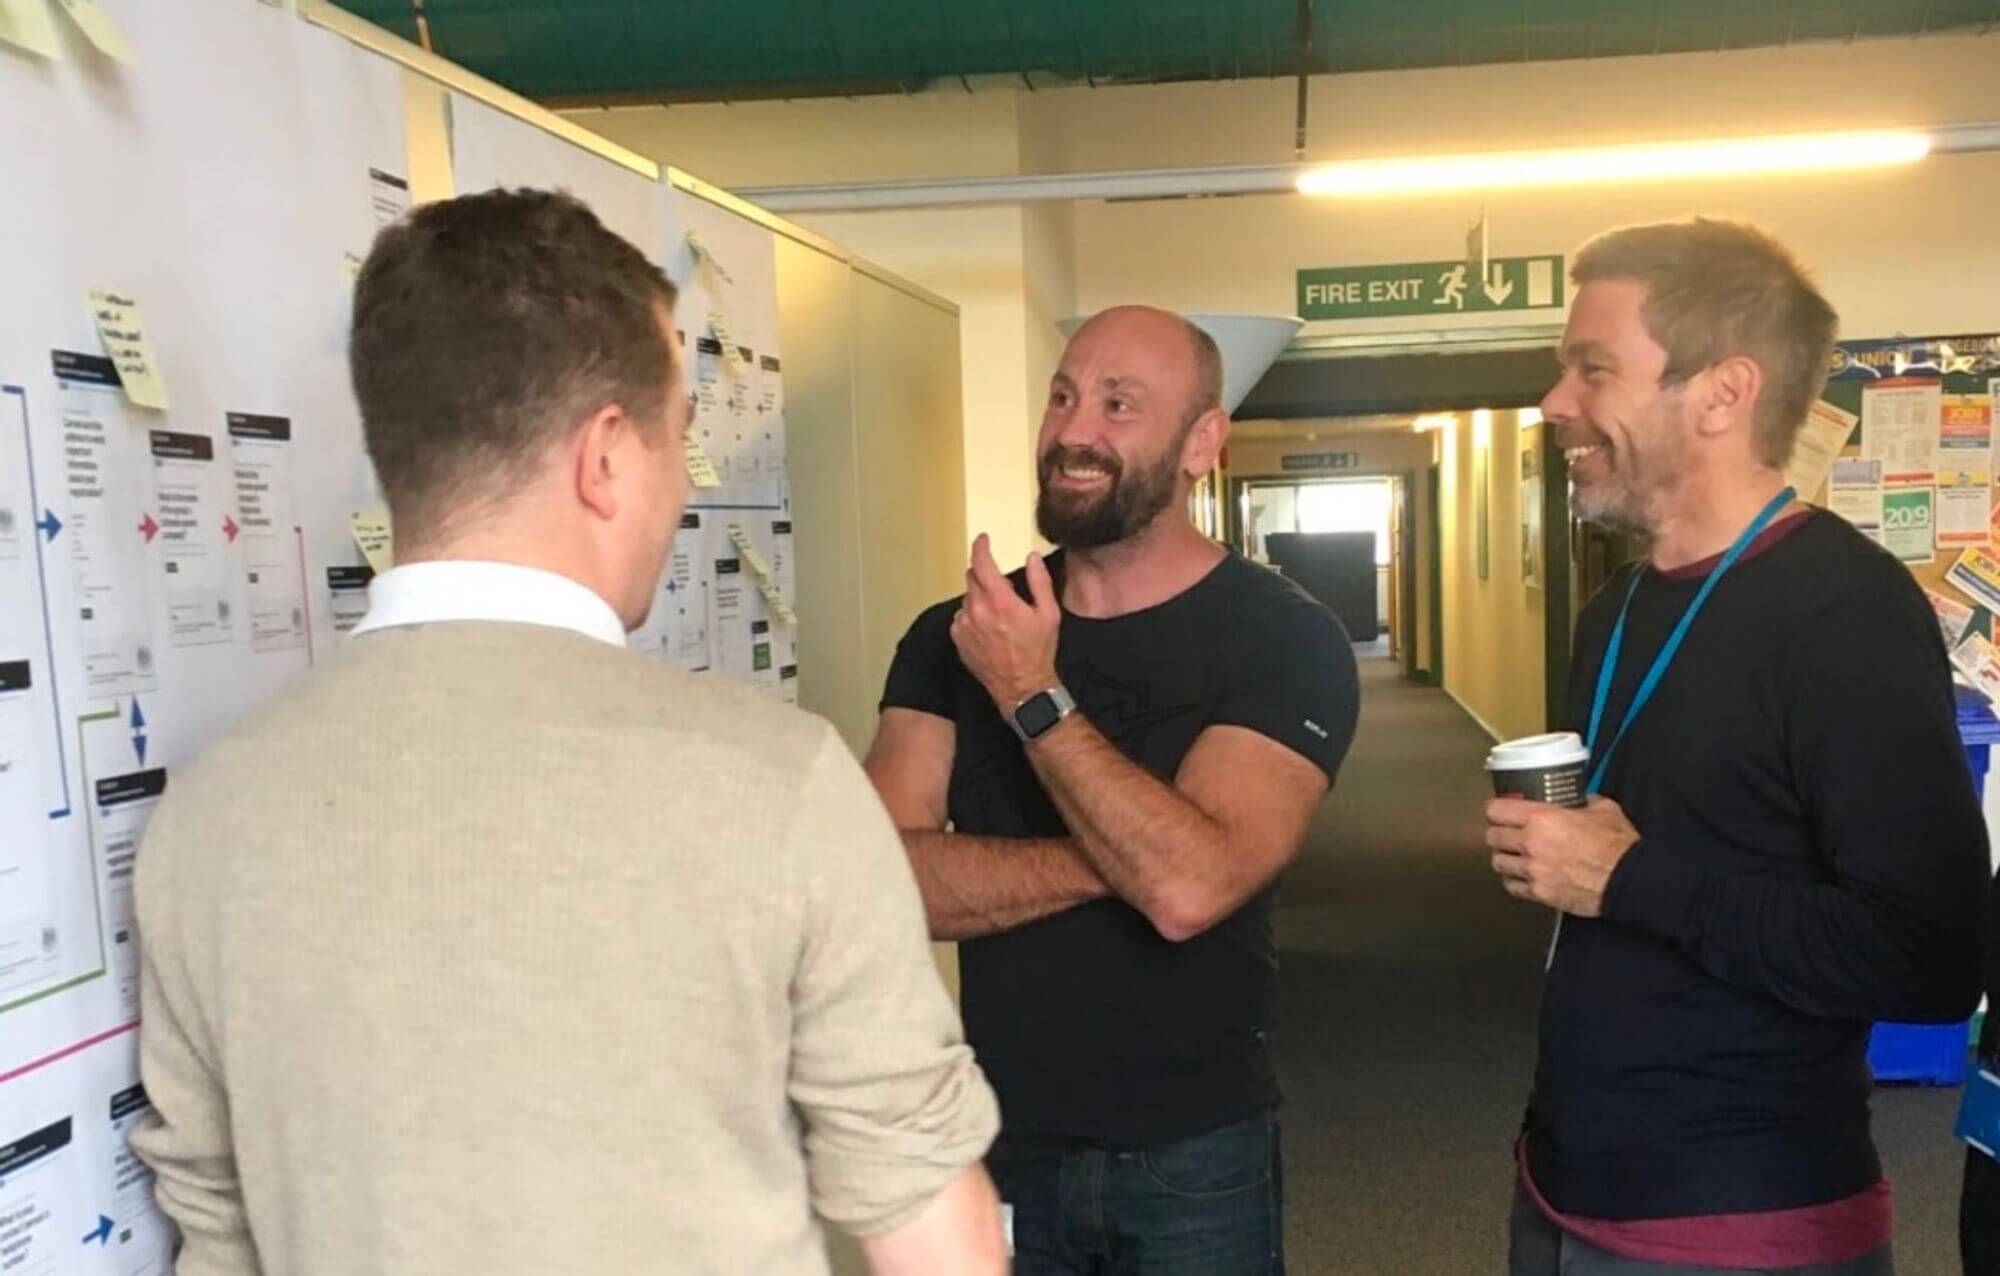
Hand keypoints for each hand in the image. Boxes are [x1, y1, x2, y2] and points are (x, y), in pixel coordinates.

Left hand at [952, 534, 1060, 713]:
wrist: (1022, 687)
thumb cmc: (1038, 652)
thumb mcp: (1049, 613)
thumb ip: (1040, 581)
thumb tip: (1031, 557)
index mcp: (999, 600)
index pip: (981, 562)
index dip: (981, 546)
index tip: (983, 540)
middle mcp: (977, 610)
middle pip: (972, 577)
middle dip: (986, 576)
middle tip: (1005, 591)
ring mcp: (964, 626)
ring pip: (967, 597)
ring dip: (980, 598)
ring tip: (999, 616)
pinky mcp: (958, 639)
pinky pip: (961, 617)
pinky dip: (972, 616)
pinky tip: (989, 629)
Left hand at [1484, 795, 1639, 917]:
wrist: (1629, 880)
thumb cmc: (1619, 847)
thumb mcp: (1603, 810)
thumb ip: (1584, 801)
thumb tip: (1580, 800)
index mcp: (1542, 819)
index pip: (1496, 810)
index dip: (1496, 809)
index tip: (1498, 810)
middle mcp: (1532, 844)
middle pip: (1492, 836)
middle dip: (1498, 833)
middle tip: (1506, 832)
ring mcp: (1533, 871)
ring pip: (1498, 862)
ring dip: (1505, 857)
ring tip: (1513, 855)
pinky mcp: (1540, 893)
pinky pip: (1512, 887)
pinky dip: (1514, 881)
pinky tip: (1522, 876)